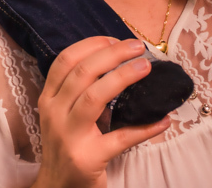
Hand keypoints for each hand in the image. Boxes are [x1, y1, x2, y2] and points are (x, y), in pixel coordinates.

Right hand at [33, 38, 170, 187]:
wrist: (57, 187)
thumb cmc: (66, 146)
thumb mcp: (60, 115)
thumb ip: (77, 93)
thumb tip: (116, 66)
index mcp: (48, 99)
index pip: (65, 60)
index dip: (91, 45)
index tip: (115, 38)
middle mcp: (54, 113)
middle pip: (82, 73)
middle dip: (112, 54)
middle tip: (137, 47)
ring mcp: (70, 136)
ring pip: (95, 97)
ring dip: (123, 78)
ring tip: (145, 68)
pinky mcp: (88, 158)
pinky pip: (121, 138)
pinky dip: (145, 128)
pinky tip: (163, 120)